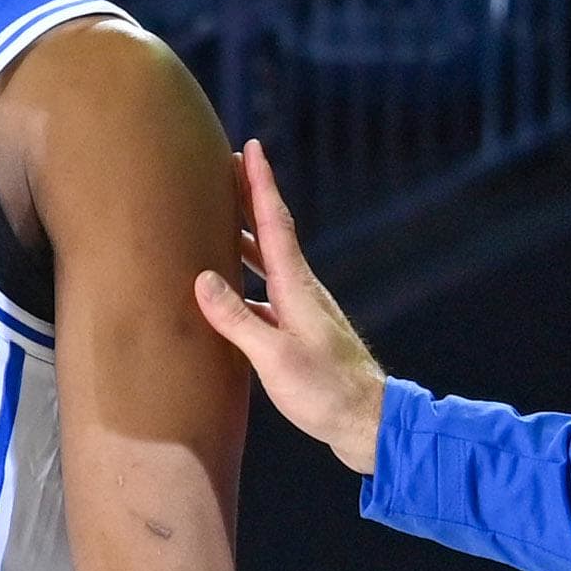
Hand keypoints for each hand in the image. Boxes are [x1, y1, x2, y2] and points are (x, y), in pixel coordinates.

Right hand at [190, 140, 384, 474]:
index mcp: (297, 288)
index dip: (260, 184)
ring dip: (247, 235)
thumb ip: (237, 320)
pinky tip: (229, 290)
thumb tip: (202, 280)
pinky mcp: (299, 331)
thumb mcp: (274, 357)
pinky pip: (266, 291)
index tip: (252, 148)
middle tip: (229, 164)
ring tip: (222, 216)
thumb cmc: (324, 392)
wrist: (367, 421)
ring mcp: (302, 310)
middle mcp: (301, 290)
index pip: (274, 223)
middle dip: (250, 197)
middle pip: (272, 233)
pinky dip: (247, 278)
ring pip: (269, 261)